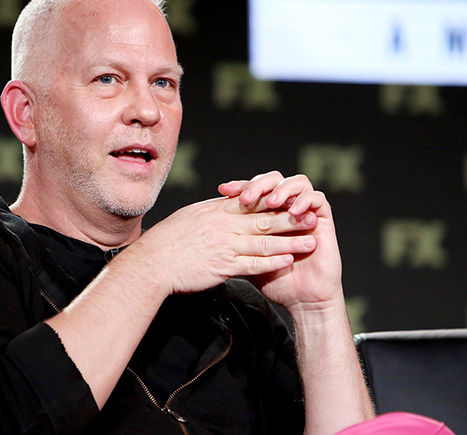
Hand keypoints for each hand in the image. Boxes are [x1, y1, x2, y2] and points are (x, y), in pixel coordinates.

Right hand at [118, 183, 319, 296]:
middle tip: (313, 218)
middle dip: (292, 220)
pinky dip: (272, 263)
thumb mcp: (191, 216)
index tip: (295, 202)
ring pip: (264, 242)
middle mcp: (224, 226)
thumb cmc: (168, 240)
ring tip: (311, 243)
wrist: (153, 263)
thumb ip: (213, 210)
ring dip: (290, 243)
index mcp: (217, 211)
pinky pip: (252, 264)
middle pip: (265, 220)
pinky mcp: (223, 266)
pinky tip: (288, 262)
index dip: (276, 202)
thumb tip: (229, 201)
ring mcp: (224, 246)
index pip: (252, 203)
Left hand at [217, 171, 342, 311]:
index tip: (223, 189)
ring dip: (282, 189)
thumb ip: (234, 240)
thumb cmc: (275, 280)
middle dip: (259, 185)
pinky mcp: (323, 219)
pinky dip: (305, 201)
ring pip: (297, 183)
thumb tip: (205, 227)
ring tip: (271, 202)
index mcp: (268, 214)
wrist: (303, 298)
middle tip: (247, 196)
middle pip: (274, 180)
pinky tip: (293, 210)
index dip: (239, 186)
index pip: (254, 190)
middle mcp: (287, 208)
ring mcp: (306, 212)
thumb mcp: (248, 258)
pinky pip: (318, 199)